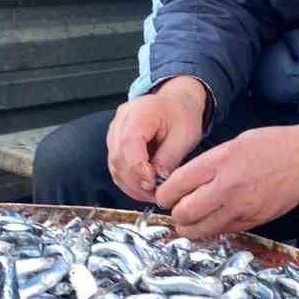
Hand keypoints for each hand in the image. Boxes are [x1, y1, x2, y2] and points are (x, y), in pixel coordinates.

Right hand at [106, 77, 208, 202]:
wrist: (175, 103)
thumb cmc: (181, 115)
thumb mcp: (184, 135)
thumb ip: (168, 158)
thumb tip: (157, 181)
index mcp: (139, 113)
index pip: (129, 144)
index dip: (138, 168)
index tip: (152, 184)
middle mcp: (121, 121)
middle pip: (118, 158)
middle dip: (136, 182)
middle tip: (155, 195)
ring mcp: (115, 132)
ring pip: (115, 166)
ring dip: (132, 185)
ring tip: (152, 195)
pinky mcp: (115, 144)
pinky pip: (116, 168)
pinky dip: (129, 182)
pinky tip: (144, 189)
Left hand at [156, 119, 298, 238]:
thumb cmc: (273, 146)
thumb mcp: (234, 144)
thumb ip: (208, 165)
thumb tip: (184, 183)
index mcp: (219, 162)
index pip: (175, 186)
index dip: (164, 194)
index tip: (166, 195)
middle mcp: (227, 187)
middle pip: (183, 213)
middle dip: (175, 213)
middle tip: (178, 207)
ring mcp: (241, 208)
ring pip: (199, 230)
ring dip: (190, 227)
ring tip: (193, 219)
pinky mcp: (253, 222)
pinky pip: (221, 232)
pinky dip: (212, 229)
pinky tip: (215, 219)